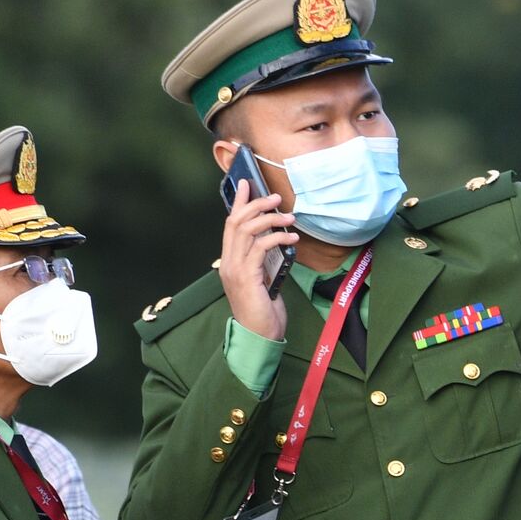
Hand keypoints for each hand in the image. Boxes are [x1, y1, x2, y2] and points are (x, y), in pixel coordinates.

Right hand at [219, 179, 298, 340]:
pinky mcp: (247, 277)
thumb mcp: (263, 279)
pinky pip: (260, 247)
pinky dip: (277, 238)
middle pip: (236, 222)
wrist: (259, 336)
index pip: (230, 224)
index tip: (247, 184)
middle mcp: (228, 262)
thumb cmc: (263, 310)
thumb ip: (263, 260)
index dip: (238, 202)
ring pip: (246, 230)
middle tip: (276, 197)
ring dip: (270, 219)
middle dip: (256, 204)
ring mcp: (235, 269)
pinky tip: (292, 238)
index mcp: (229, 261)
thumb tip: (275, 239)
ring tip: (289, 217)